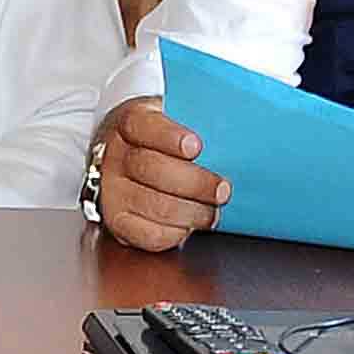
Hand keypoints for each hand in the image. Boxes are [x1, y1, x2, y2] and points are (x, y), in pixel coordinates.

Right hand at [92, 98, 227, 251]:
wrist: (131, 161)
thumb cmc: (164, 142)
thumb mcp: (175, 119)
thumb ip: (198, 122)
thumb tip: (241, 131)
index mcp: (131, 124)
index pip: (144, 126)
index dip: (169, 137)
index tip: (196, 146)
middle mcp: (116, 156)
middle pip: (152, 170)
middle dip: (195, 183)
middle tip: (222, 189)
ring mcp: (113, 191)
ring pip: (155, 205)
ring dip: (193, 212)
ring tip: (213, 211)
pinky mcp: (118, 221)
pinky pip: (149, 234)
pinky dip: (176, 233)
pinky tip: (190, 224)